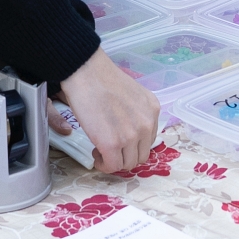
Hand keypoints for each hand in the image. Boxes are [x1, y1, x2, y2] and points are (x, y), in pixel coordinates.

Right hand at [55, 47, 161, 173]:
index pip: (148, 141)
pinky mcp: (112, 144)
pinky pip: (111, 166)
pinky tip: (96, 155)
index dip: (132, 144)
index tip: (120, 141)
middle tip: (109, 148)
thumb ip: (135, 113)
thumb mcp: (132, 95)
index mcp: (153, 110)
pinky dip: (103, 165)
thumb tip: (127, 129)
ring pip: (127, 164)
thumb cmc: (102, 78)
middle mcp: (146, 124)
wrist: (86, 72)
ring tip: (100, 150)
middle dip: (125, 155)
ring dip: (114, 161)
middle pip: (140, 156)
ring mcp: (131, 136)